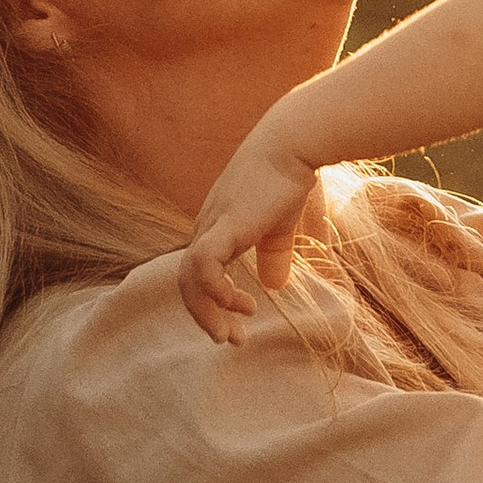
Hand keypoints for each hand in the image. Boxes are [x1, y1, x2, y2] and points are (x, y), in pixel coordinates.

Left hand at [179, 118, 320, 344]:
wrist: (294, 142)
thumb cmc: (290, 175)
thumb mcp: (282, 225)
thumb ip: (275, 253)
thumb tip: (272, 284)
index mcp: (218, 228)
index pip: (199, 274)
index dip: (213, 304)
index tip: (238, 326)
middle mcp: (207, 227)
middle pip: (188, 282)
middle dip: (206, 316)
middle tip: (231, 340)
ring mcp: (212, 225)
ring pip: (190, 278)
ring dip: (208, 311)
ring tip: (233, 332)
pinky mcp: (225, 224)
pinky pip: (204, 265)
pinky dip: (214, 290)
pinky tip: (237, 302)